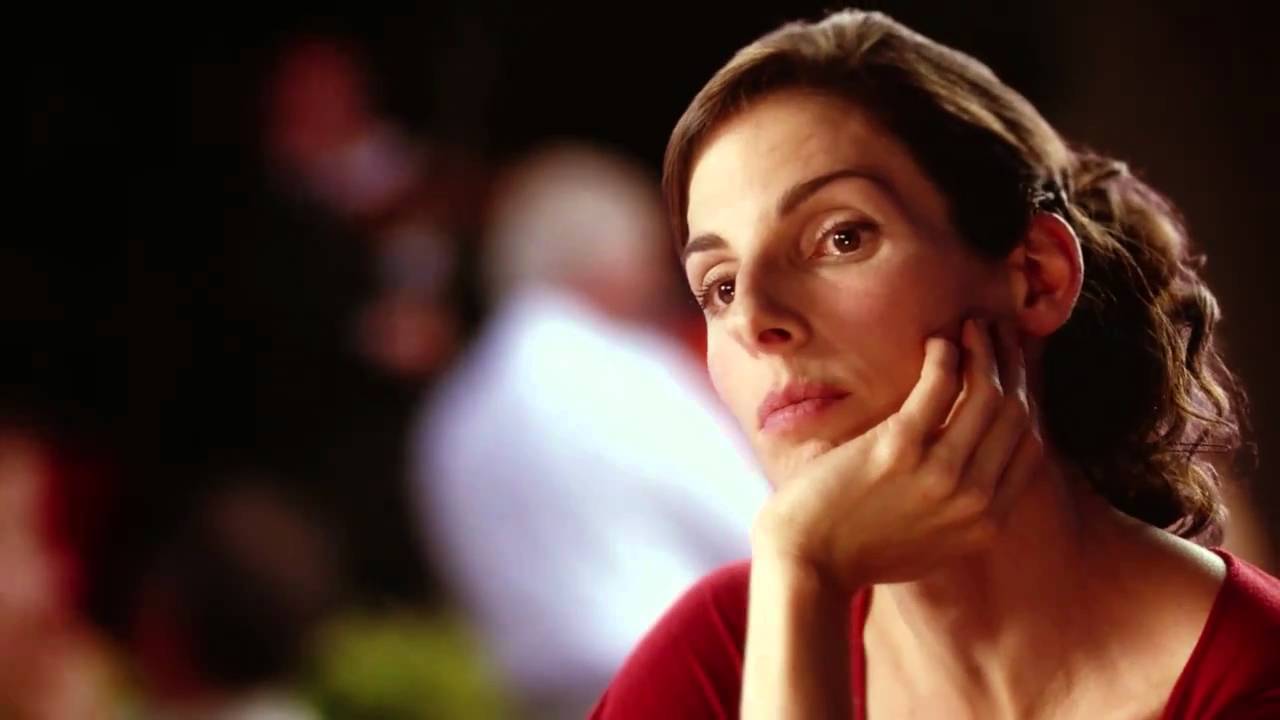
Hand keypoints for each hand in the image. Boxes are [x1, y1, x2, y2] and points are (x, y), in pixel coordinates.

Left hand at [751, 318, 1042, 595]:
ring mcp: (941, 474)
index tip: (1013, 371)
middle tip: (1000, 334)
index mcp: (986, 524)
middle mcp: (974, 500)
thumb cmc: (856, 549)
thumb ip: (959, 509)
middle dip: (1012, 366)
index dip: (1026, 400)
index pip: (1029, 447)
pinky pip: (940, 385)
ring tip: (973, 325)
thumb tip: (971, 461)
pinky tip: (939, 341)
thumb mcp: (929, 543)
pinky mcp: (901, 448)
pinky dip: (946, 355)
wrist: (807, 564)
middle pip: (1014, 415)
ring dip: (984, 351)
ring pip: (986, 395)